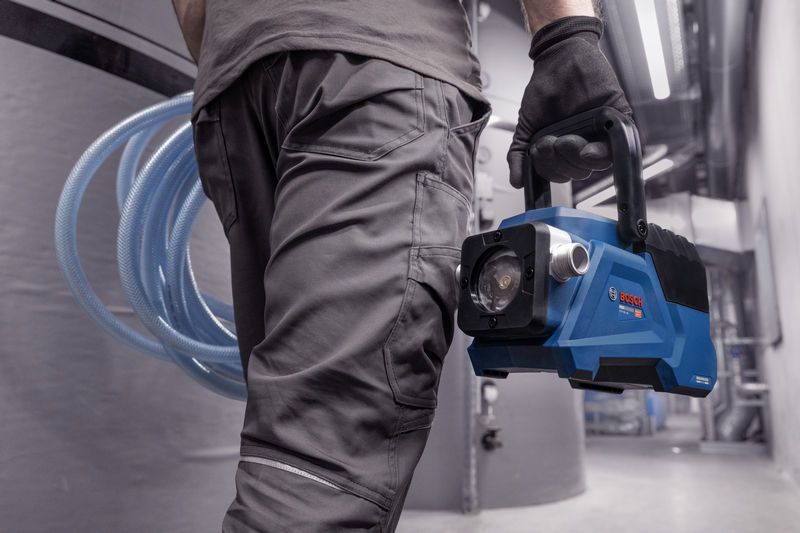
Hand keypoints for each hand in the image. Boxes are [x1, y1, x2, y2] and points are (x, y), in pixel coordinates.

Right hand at [508, 16, 632, 186]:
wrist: (558, 58)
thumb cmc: (544, 90)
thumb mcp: (527, 126)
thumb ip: (520, 154)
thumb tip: (517, 182)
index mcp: (566, 150)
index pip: (564, 174)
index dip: (553, 170)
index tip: (542, 149)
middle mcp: (585, 144)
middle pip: (581, 171)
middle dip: (564, 161)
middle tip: (554, 140)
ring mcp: (603, 132)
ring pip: (599, 163)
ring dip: (579, 157)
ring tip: (566, 138)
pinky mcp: (618, 117)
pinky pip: (622, 143)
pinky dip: (606, 152)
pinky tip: (588, 149)